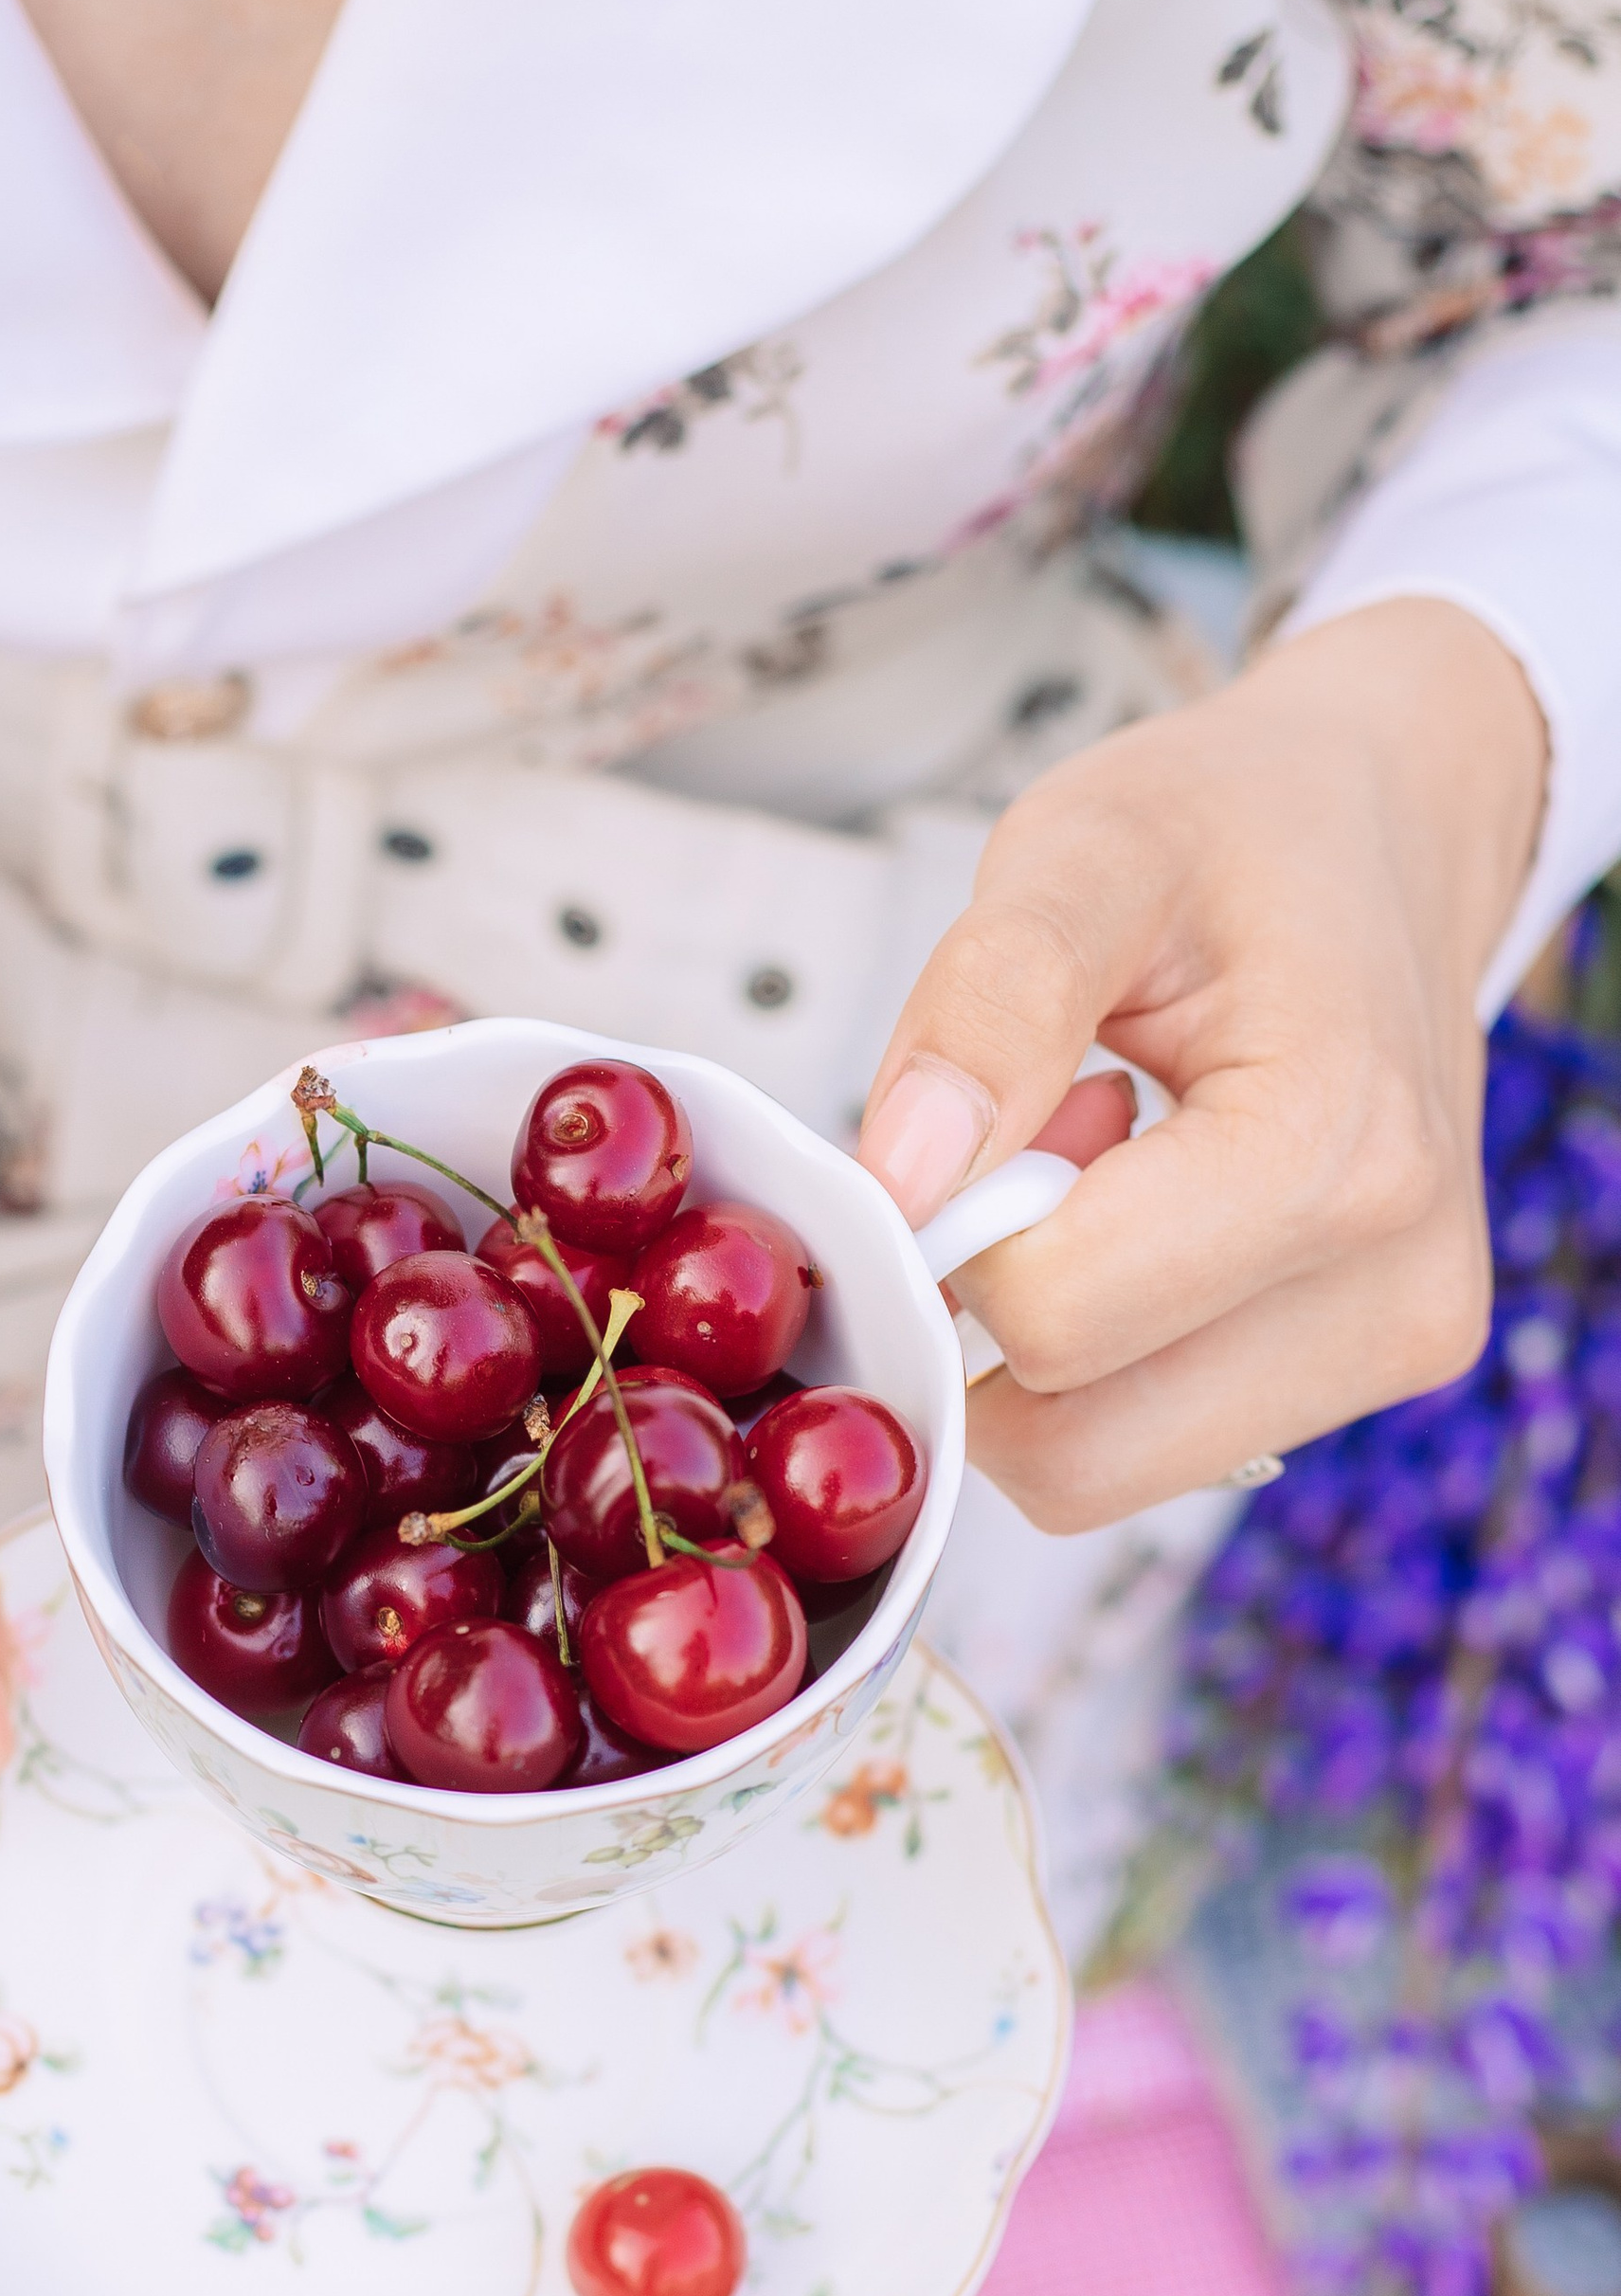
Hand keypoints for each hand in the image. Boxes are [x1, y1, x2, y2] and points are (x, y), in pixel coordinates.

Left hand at [855, 597, 1547, 1529]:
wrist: (1391, 829)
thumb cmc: (1241, 827)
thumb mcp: (1086, 849)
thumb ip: (984, 1008)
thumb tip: (900, 1186)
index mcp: (1339, 1153)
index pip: (1051, 1319)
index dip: (947, 1239)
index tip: (957, 1127)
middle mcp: (1394, 1290)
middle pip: (1068, 1447)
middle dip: (988, 1315)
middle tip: (1026, 1147)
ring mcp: (1393, 1350)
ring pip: (1096, 1469)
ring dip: (1037, 1342)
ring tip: (1092, 1164)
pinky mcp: (1364, 1372)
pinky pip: (1145, 1445)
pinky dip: (1095, 1355)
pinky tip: (1135, 1210)